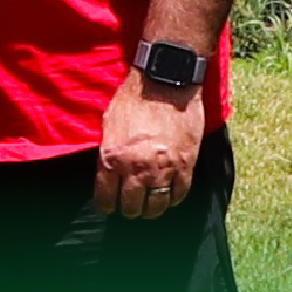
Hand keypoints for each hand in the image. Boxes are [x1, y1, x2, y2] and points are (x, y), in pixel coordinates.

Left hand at [93, 66, 206, 219]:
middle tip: (129, 208)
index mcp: (113, 158)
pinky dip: (173, 199)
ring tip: (148, 208)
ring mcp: (164, 168)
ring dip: (151, 209)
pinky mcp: (186, 164)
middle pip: (131, 206)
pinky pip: (180, 193)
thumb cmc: (133, 99)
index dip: (106, 206)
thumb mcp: (109, 126)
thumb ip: (109, 153)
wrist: (165, 82)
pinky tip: (168, 197)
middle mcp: (137, 168)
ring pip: (157, 205)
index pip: (105, 198)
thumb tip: (108, 173)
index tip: (108, 207)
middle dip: (128, 209)